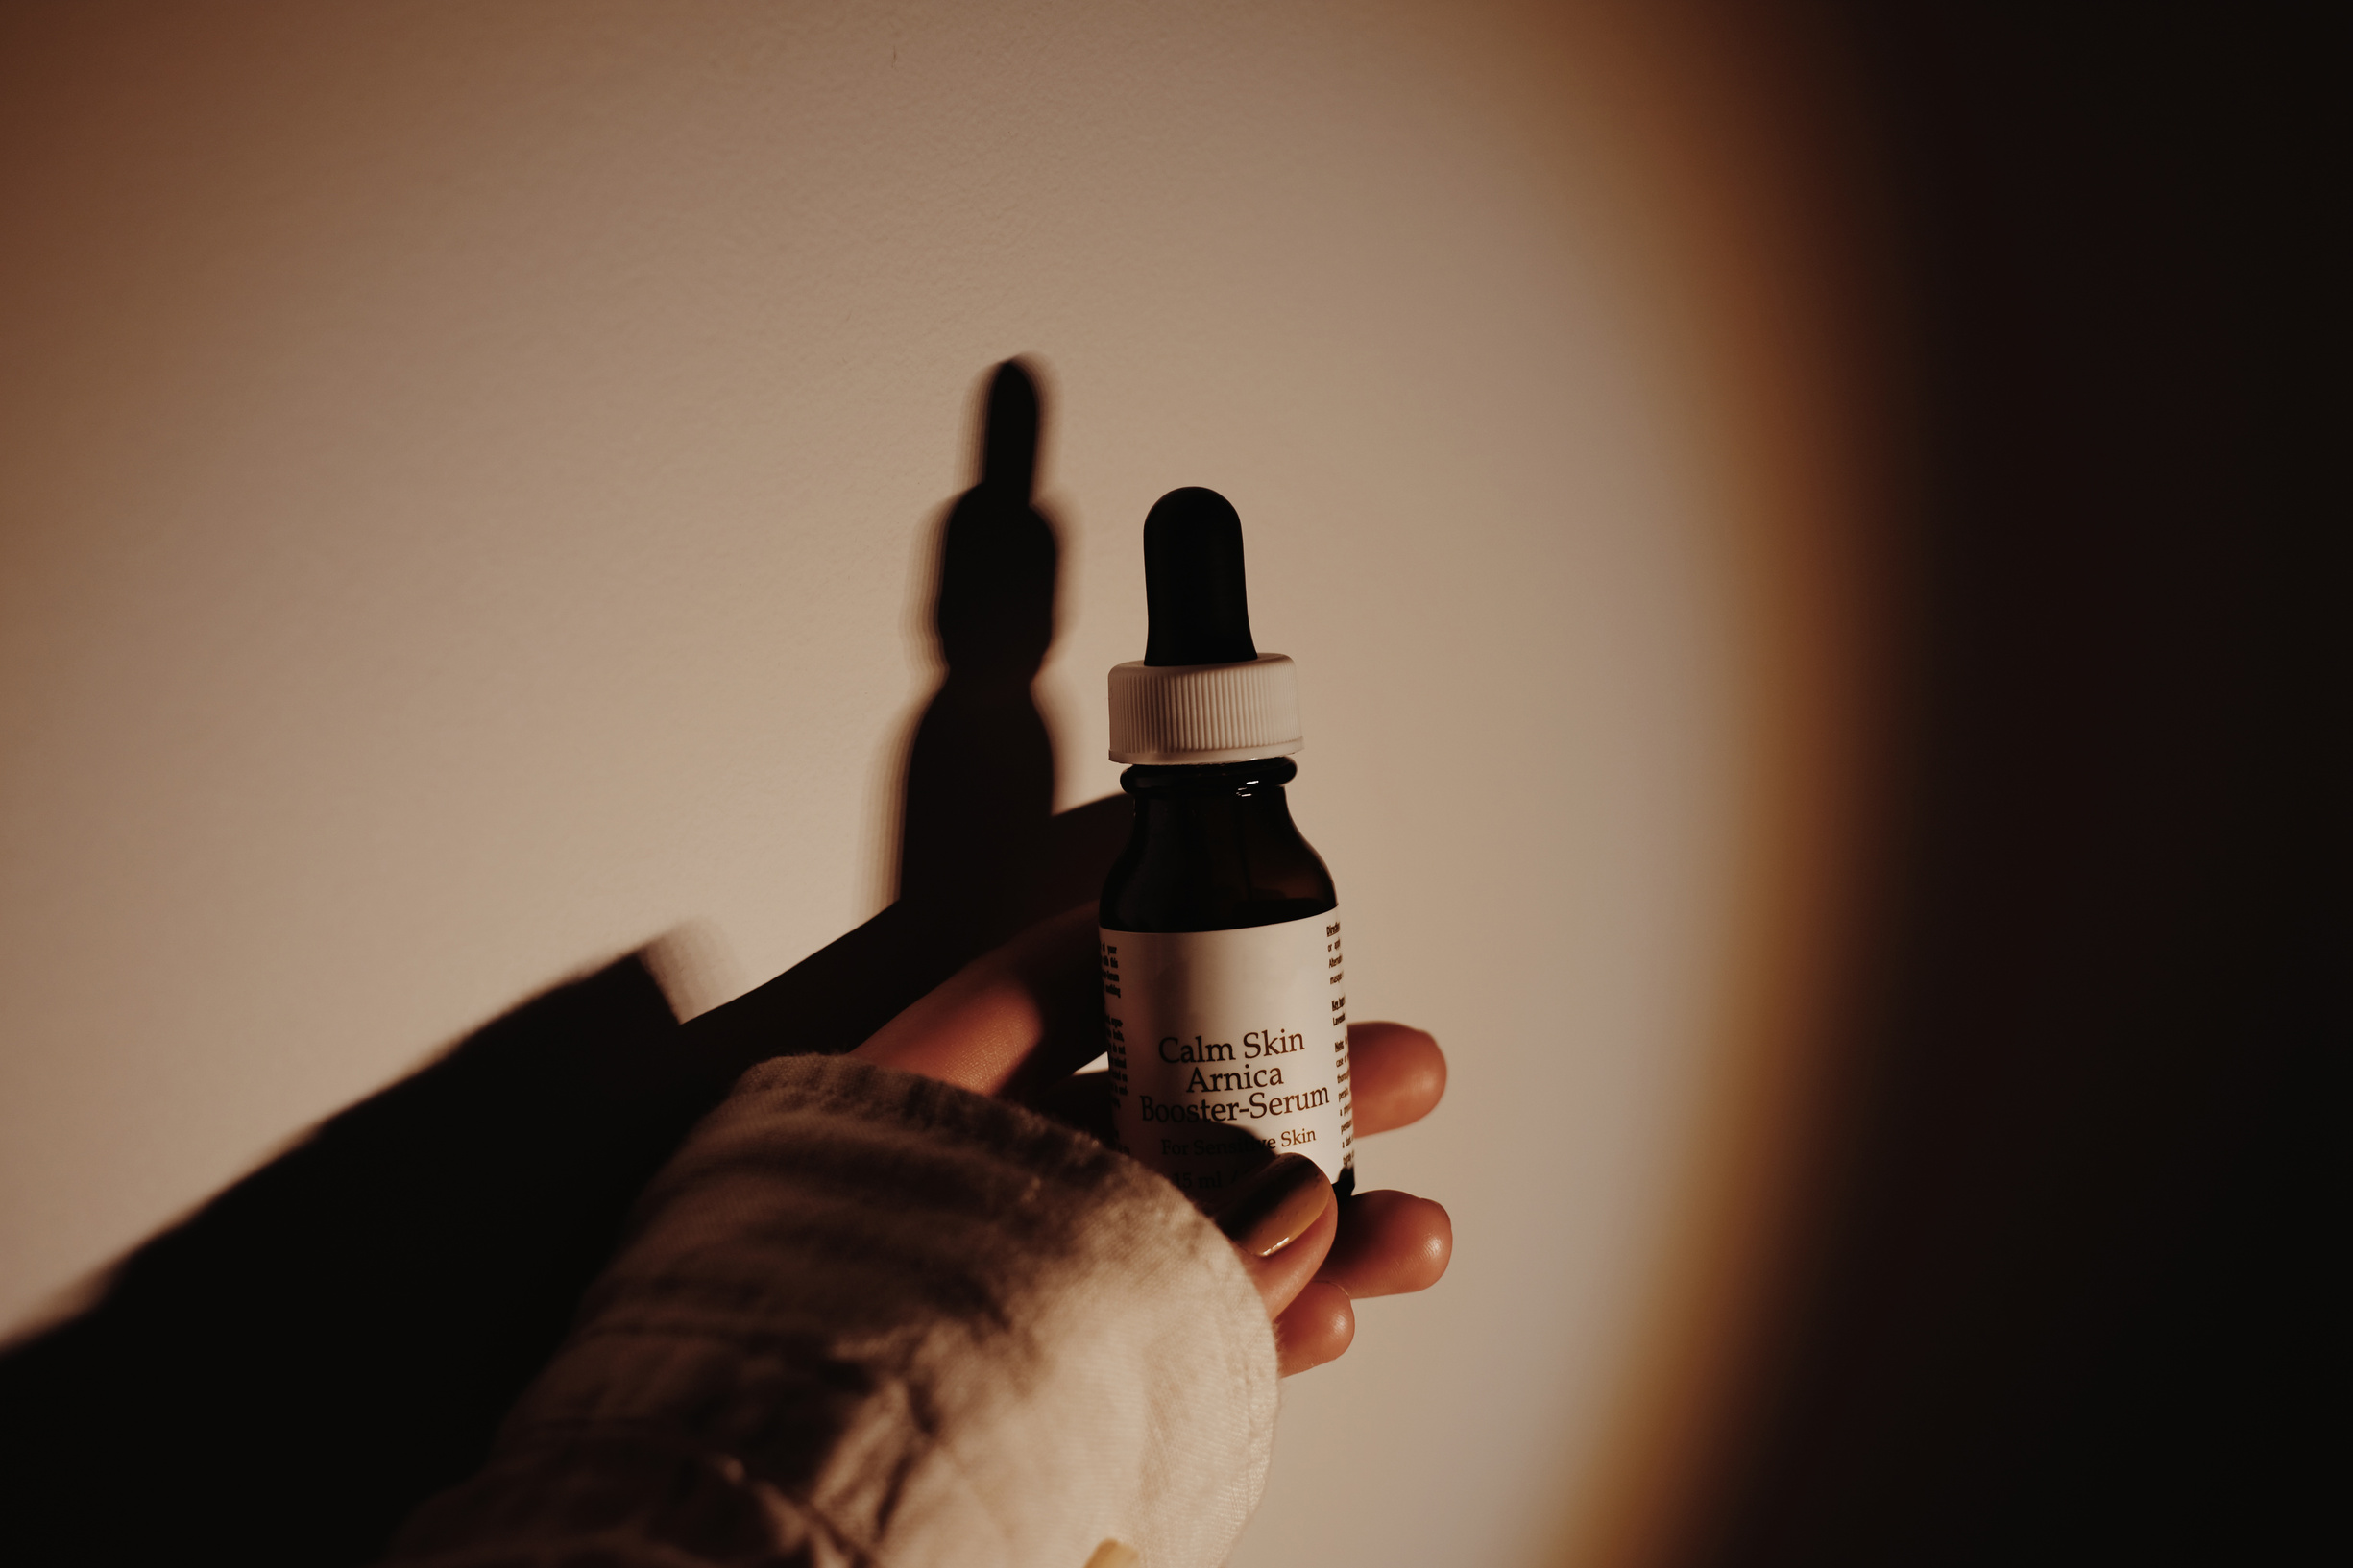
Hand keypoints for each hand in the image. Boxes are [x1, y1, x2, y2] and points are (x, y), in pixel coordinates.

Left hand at [854, 904, 1450, 1374]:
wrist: (775, 1547)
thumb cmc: (819, 1391)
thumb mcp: (1019, 1268)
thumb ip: (1164, 1241)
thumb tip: (1303, 1203)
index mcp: (905, 1112)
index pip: (1040, 991)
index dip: (1166, 953)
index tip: (1269, 935)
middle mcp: (962, 1191)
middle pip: (1151, 1110)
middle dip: (1294, 1097)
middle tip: (1401, 1076)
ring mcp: (1003, 1294)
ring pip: (1178, 1234)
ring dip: (1311, 1234)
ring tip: (1417, 1234)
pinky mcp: (1039, 1391)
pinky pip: (1163, 1338)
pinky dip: (1253, 1330)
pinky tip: (1337, 1320)